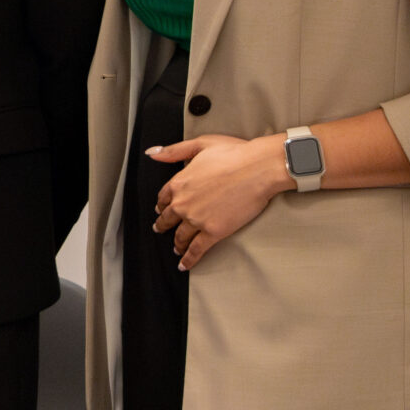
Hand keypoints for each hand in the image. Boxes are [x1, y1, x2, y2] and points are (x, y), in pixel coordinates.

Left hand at [148, 133, 292, 269]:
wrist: (257, 169)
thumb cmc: (234, 154)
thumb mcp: (200, 145)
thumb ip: (174, 151)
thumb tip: (152, 152)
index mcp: (179, 182)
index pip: (164, 197)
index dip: (162, 205)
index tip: (162, 209)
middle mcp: (183, 203)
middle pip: (168, 219)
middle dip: (164, 225)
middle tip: (161, 229)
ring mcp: (197, 219)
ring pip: (181, 236)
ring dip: (177, 244)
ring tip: (176, 248)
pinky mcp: (213, 232)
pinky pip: (196, 250)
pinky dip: (189, 259)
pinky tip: (184, 265)